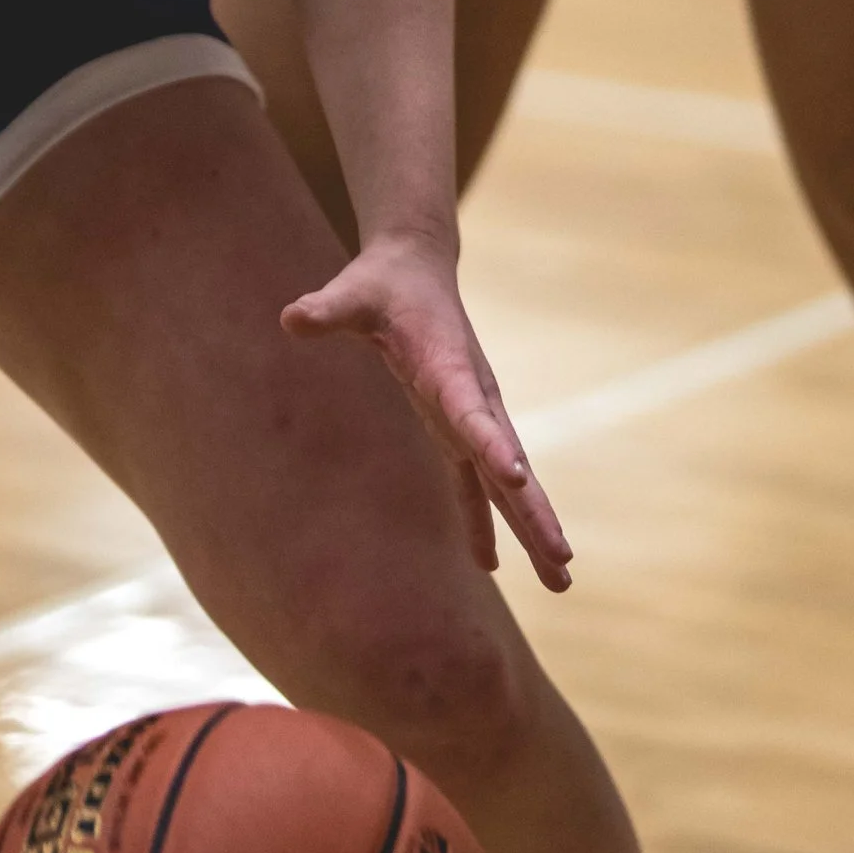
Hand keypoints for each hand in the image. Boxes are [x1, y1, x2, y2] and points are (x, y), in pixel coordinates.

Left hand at [281, 241, 571, 592]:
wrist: (415, 270)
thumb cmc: (382, 283)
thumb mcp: (352, 293)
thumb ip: (326, 310)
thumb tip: (290, 318)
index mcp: (449, 368)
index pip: (474, 412)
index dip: (494, 444)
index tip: (519, 478)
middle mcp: (472, 399)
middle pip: (510, 464)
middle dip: (536, 512)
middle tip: (563, 558)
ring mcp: (471, 418)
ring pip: (507, 483)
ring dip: (533, 529)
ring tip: (562, 582)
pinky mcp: (458, 429)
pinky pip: (476, 486)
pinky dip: (485, 524)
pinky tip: (492, 567)